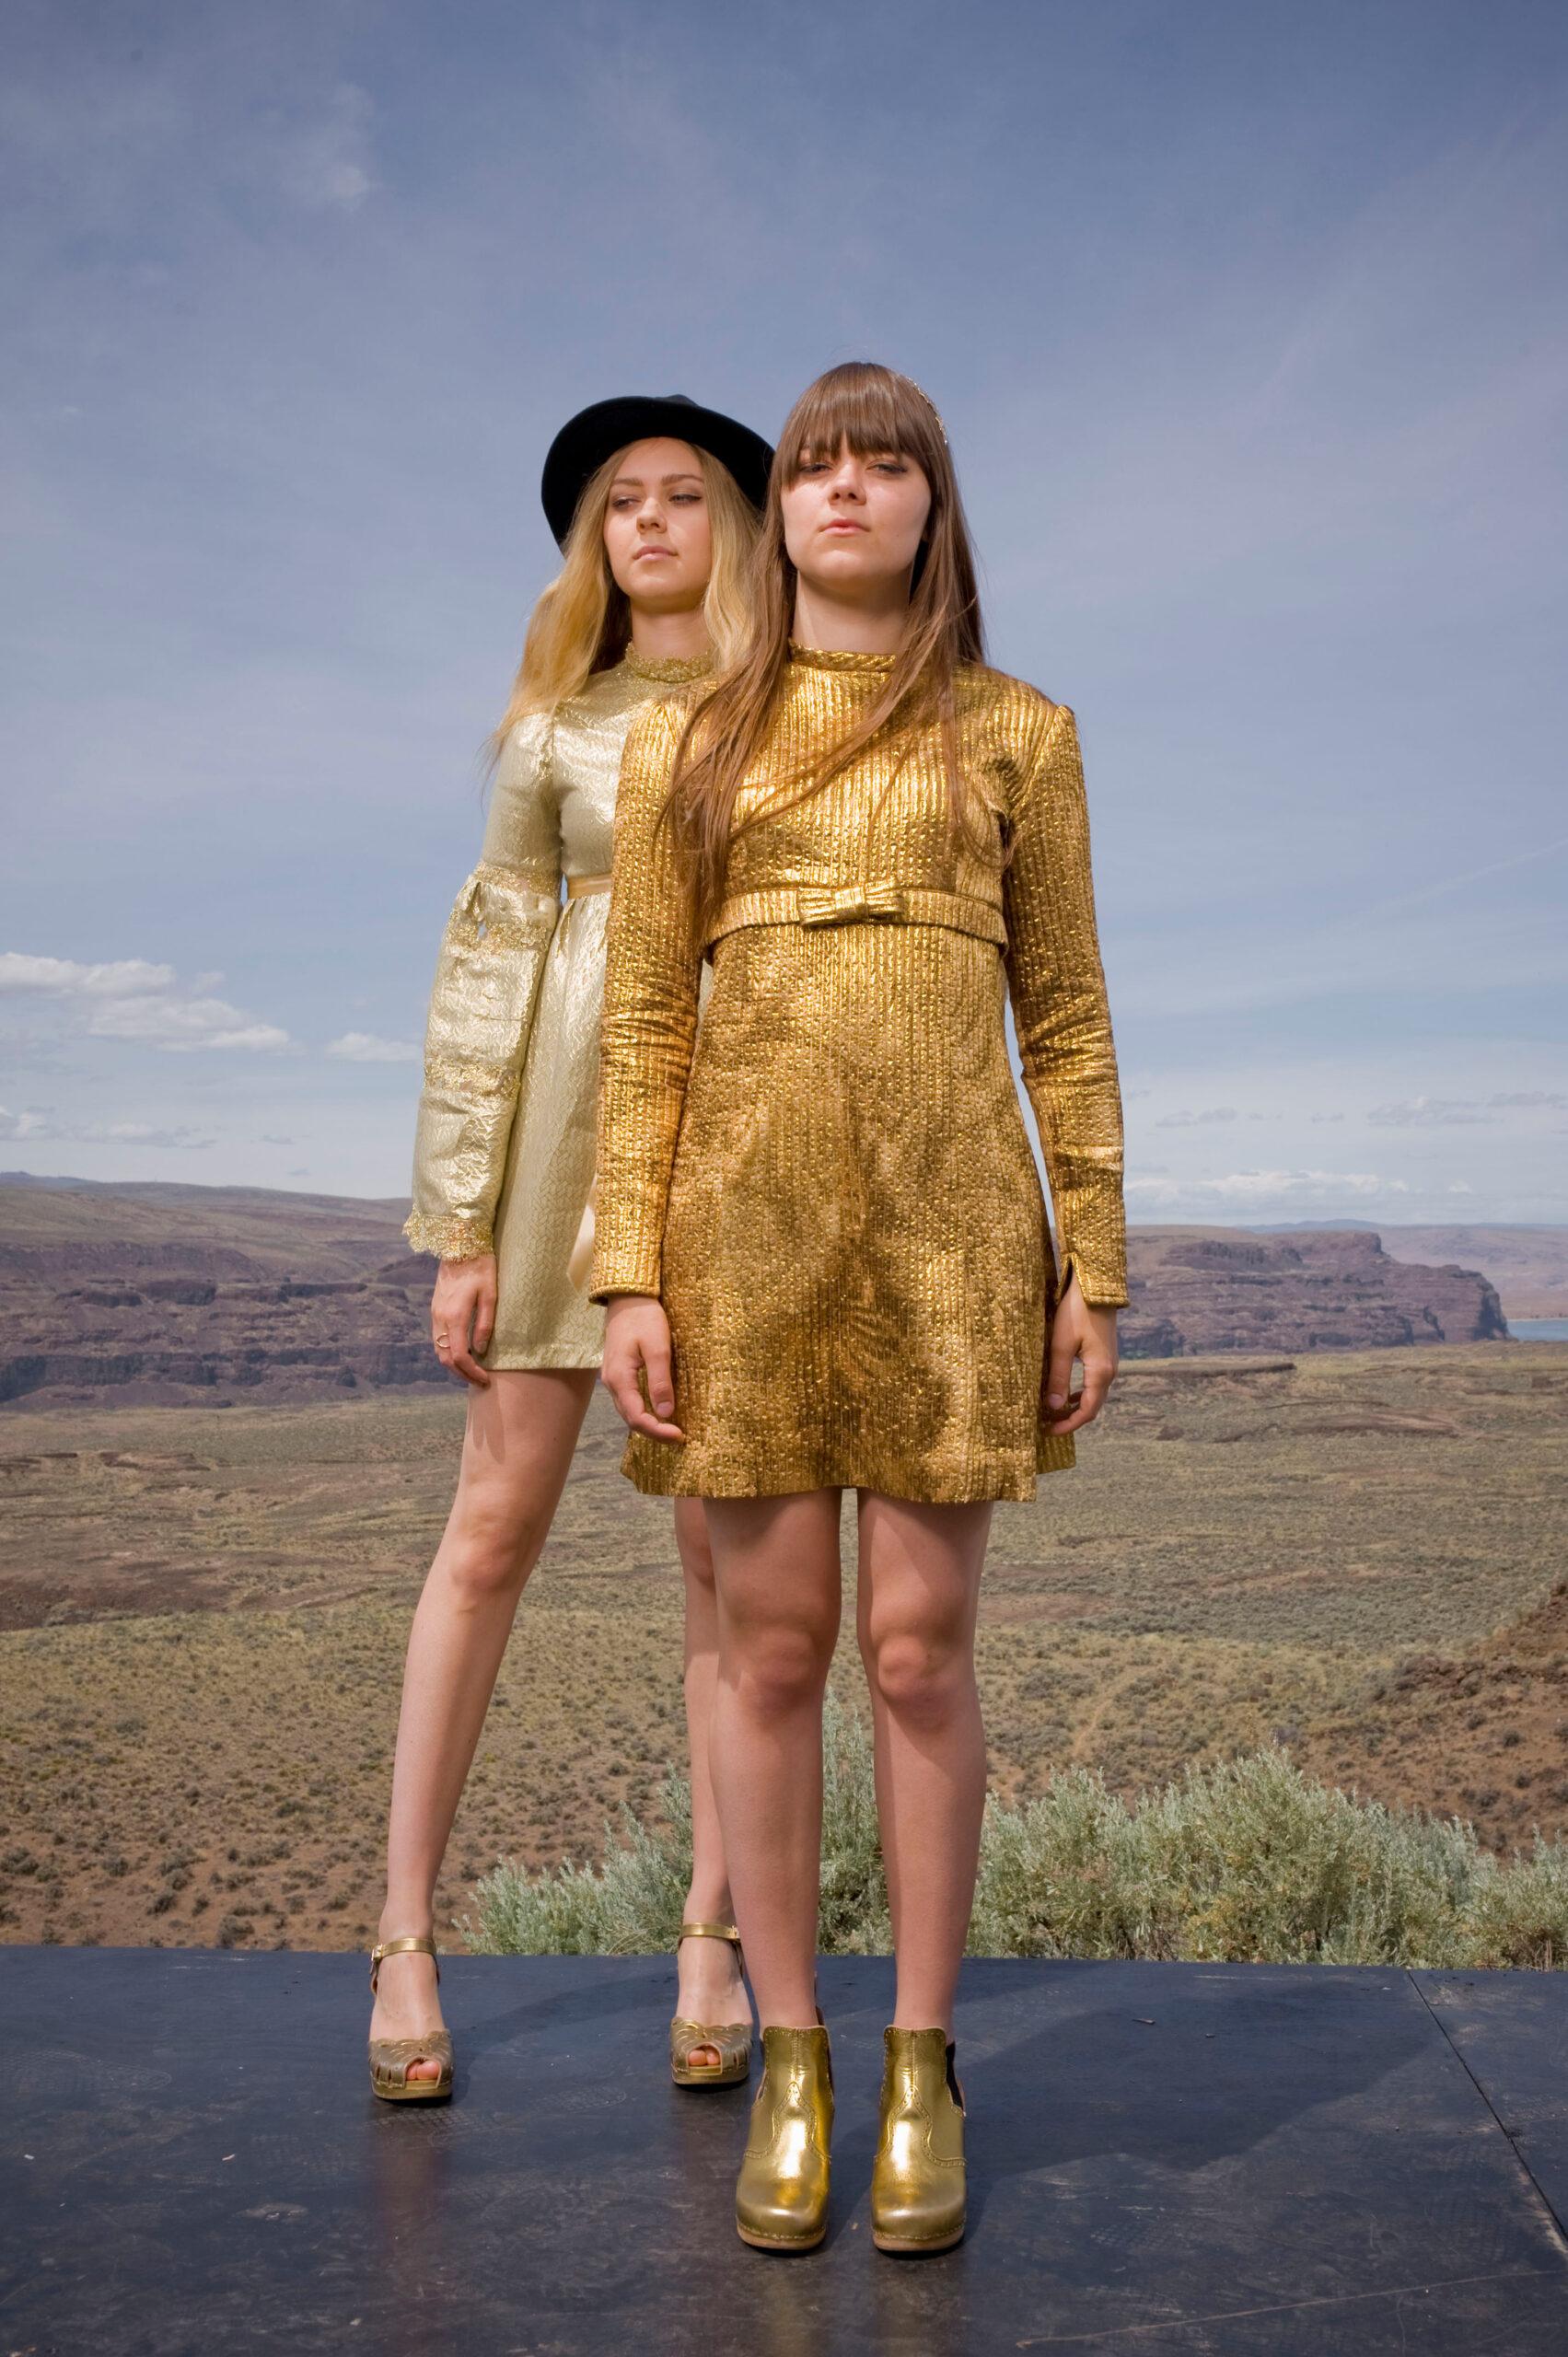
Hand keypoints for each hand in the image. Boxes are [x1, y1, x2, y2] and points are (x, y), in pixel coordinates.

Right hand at [431, 1253, 496, 1387]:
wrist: (460, 1245)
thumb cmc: (481, 1267)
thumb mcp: (490, 1294)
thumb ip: (484, 1324)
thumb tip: (481, 1350)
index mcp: (454, 1316)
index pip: (459, 1356)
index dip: (472, 1372)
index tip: (486, 1380)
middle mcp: (440, 1318)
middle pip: (445, 1358)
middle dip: (462, 1374)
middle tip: (480, 1381)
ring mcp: (435, 1314)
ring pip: (439, 1350)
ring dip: (454, 1365)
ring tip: (472, 1371)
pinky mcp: (435, 1309)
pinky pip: (438, 1339)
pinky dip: (449, 1352)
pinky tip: (463, 1352)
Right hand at [601, 1295, 685, 1441]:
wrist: (627, 1297)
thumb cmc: (644, 1318)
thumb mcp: (658, 1348)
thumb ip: (660, 1381)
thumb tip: (667, 1413)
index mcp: (620, 1379)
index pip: (637, 1418)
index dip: (658, 1431)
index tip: (680, 1435)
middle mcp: (612, 1383)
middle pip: (631, 1419)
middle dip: (654, 1432)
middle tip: (679, 1437)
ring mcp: (613, 1378)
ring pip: (629, 1411)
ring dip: (649, 1423)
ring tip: (672, 1428)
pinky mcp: (619, 1372)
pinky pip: (629, 1399)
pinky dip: (644, 1410)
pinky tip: (659, 1410)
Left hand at [1044, 1271, 1117, 1434]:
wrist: (1095, 1287)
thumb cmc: (1076, 1313)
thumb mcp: (1061, 1346)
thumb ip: (1058, 1377)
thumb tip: (1054, 1407)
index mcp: (1100, 1372)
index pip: (1087, 1410)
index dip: (1069, 1425)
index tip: (1050, 1432)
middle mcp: (1109, 1372)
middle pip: (1093, 1406)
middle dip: (1071, 1419)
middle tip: (1048, 1426)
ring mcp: (1109, 1364)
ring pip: (1094, 1395)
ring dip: (1076, 1407)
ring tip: (1054, 1413)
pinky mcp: (1104, 1356)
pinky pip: (1094, 1383)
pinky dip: (1080, 1393)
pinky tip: (1065, 1393)